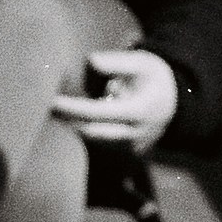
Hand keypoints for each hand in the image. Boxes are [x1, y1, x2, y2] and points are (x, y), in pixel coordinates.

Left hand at [47, 47, 179, 154]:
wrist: (173, 105)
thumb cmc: (153, 79)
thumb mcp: (142, 63)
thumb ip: (116, 62)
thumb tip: (90, 61)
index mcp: (139, 112)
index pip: (99, 114)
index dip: (74, 108)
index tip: (53, 102)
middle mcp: (133, 138)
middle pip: (90, 133)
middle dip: (68, 122)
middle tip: (48, 107)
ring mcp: (128, 152)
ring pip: (91, 144)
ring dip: (74, 128)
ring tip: (60, 113)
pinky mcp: (122, 160)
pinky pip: (96, 150)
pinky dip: (82, 135)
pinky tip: (72, 123)